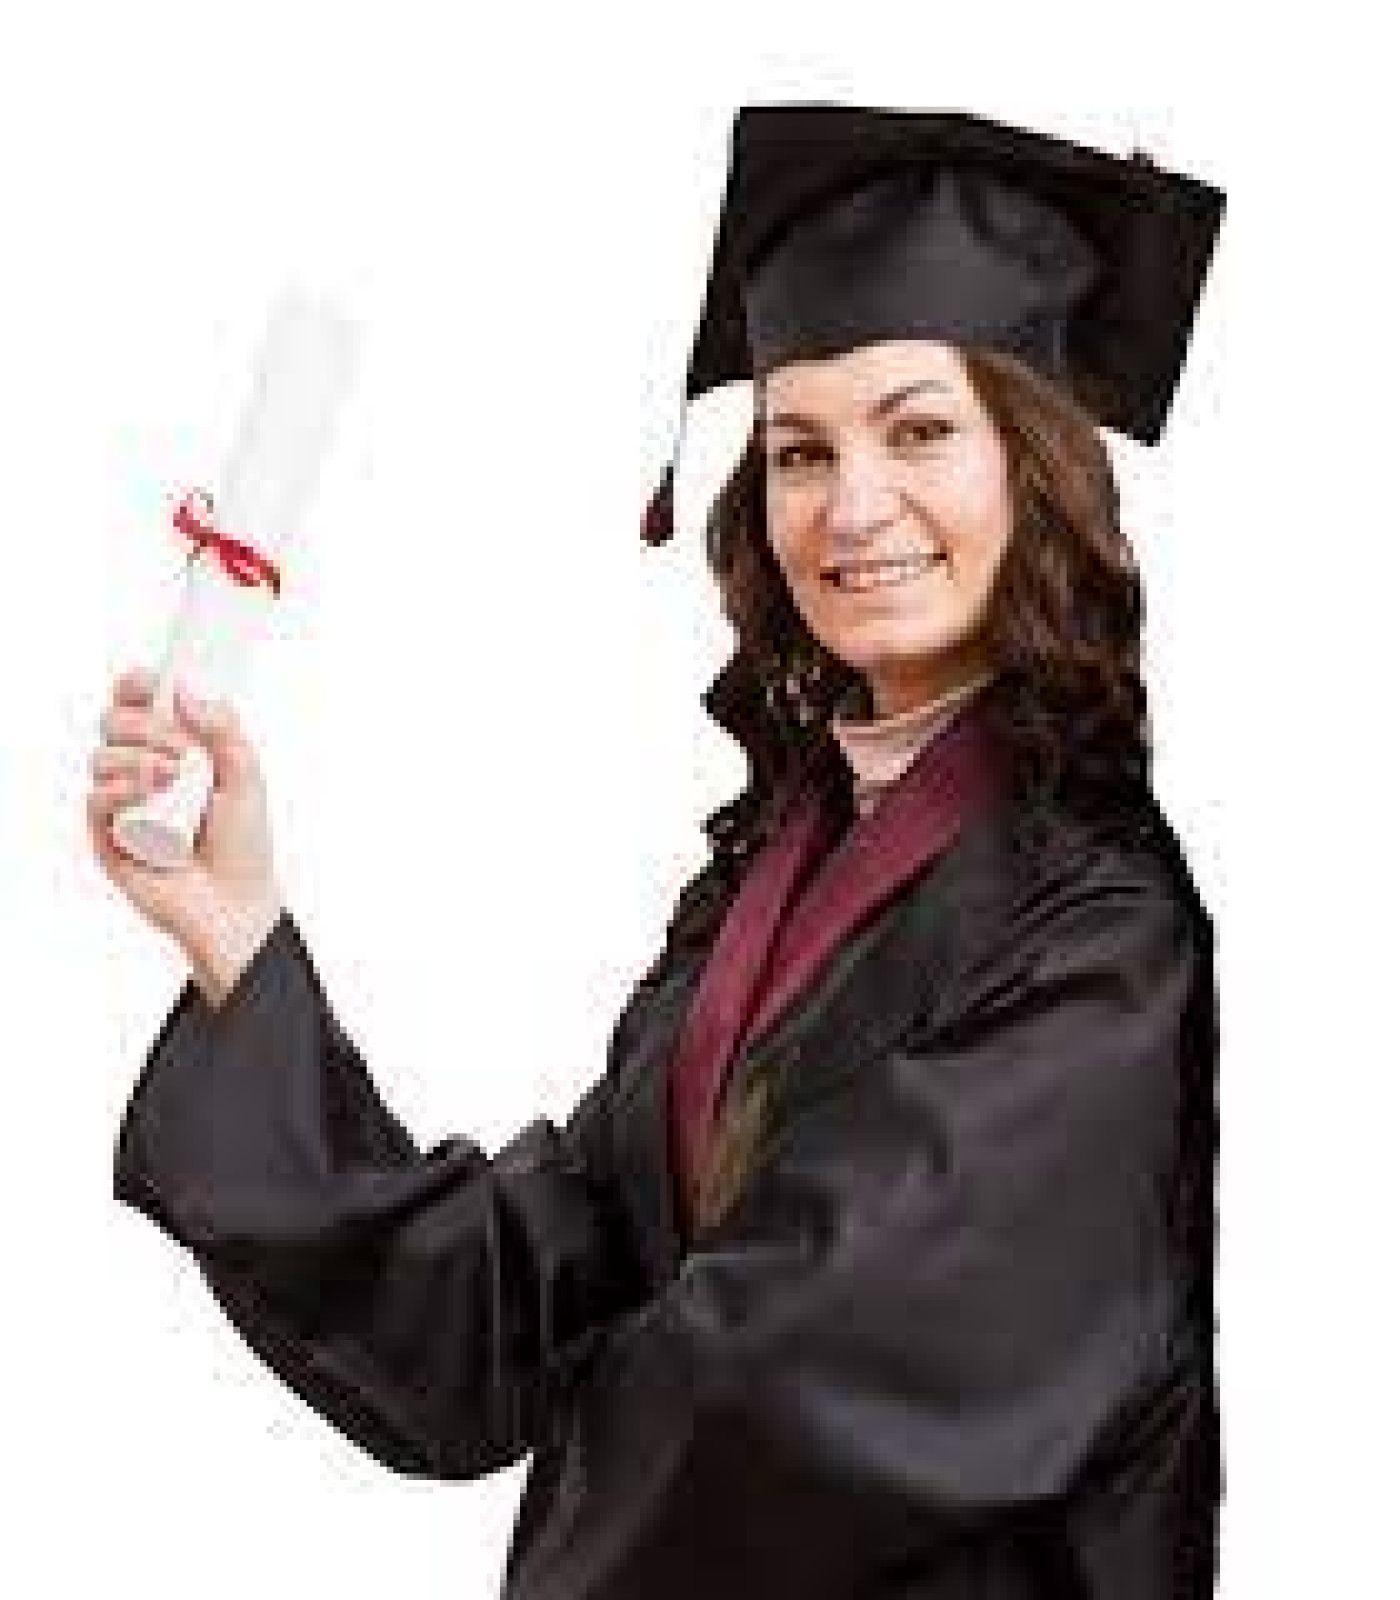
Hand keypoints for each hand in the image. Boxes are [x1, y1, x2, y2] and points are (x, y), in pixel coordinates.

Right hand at [87, 665, 284, 1002]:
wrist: (235, 904)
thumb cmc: (243, 846)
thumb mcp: (247, 779)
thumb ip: (225, 730)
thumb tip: (189, 690)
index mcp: (176, 750)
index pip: (142, 703)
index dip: (138, 685)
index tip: (150, 681)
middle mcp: (145, 771)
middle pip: (115, 722)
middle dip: (144, 724)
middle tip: (179, 748)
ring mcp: (124, 803)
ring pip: (102, 756)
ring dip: (137, 759)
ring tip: (172, 780)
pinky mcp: (109, 836)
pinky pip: (95, 799)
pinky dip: (117, 790)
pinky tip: (142, 794)